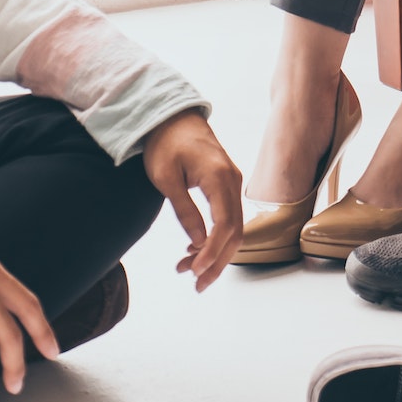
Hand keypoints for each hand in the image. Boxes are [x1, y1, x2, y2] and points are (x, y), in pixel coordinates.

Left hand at [142, 110, 243, 291]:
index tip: (194, 271)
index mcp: (218, 177)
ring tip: (189, 271)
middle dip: (217, 262)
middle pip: (235, 232)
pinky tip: (195, 251)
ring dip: (216, 253)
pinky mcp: (227, 185)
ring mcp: (233, 182)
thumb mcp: (166, 179)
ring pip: (234, 228)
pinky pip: (228, 217)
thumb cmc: (165, 144)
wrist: (172, 116)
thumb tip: (197, 243)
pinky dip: (216, 238)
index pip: (224, 225)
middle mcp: (232, 180)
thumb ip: (185, 211)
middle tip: (196, 285)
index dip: (212, 253)